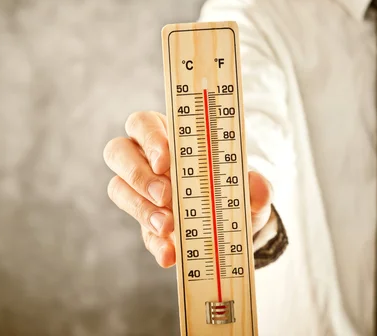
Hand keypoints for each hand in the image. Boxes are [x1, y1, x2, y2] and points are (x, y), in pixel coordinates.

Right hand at [103, 111, 272, 267]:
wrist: (234, 224)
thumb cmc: (233, 188)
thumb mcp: (250, 186)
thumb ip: (257, 185)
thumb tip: (258, 186)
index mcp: (166, 135)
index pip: (142, 124)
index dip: (148, 137)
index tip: (165, 159)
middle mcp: (145, 159)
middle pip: (118, 152)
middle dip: (139, 174)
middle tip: (165, 195)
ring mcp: (141, 192)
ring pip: (118, 189)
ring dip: (141, 208)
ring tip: (167, 226)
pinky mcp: (146, 224)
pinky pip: (141, 233)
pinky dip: (155, 244)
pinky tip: (170, 253)